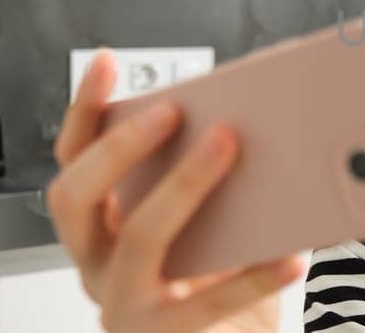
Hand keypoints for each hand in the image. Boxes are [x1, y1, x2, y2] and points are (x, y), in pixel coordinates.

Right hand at [48, 49, 307, 332]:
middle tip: (171, 110)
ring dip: (184, 186)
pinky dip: (255, 273)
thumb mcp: (201, 219)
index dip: (83, 111)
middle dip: (122, 147)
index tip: (106, 63)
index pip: (72, 160)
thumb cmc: (213, 277)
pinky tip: (292, 252)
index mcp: (100, 226)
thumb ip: (205, 171)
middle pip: (77, 197)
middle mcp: (97, 263)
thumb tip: (245, 109)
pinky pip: (212, 301)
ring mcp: (125, 302)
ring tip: (228, 145)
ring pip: (141, 239)